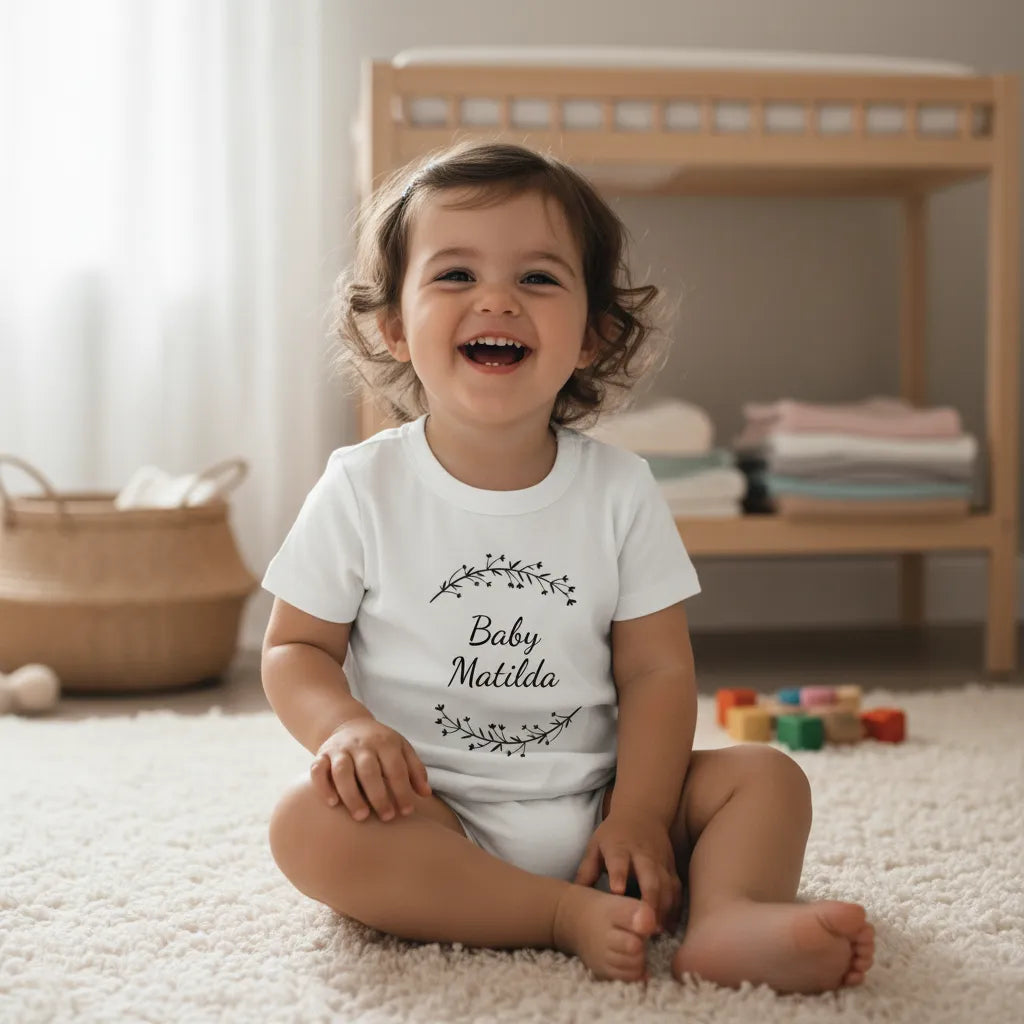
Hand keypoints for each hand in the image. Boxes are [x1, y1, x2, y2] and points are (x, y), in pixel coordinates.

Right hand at [310, 718, 431, 821]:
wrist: (349, 725)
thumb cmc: (381, 744)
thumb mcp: (402, 749)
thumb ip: (415, 770)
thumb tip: (426, 794)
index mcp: (385, 742)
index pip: (395, 768)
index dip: (402, 790)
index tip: (407, 811)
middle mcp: (361, 744)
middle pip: (369, 770)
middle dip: (378, 795)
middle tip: (387, 817)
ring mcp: (340, 749)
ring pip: (342, 771)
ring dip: (351, 795)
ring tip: (361, 817)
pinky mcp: (321, 755)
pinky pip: (318, 770)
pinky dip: (323, 786)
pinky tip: (333, 804)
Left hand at [574, 807, 682, 933]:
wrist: (642, 812)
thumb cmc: (613, 834)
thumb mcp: (595, 845)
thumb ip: (586, 870)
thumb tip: (574, 896)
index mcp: (619, 847)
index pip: (619, 860)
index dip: (618, 874)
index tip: (617, 890)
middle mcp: (642, 854)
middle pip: (650, 877)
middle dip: (650, 900)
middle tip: (644, 924)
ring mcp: (660, 861)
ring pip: (666, 885)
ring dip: (664, 909)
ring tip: (656, 931)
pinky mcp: (672, 867)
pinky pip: (676, 889)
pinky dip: (675, 908)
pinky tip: (670, 926)